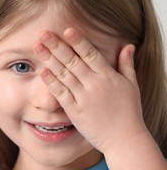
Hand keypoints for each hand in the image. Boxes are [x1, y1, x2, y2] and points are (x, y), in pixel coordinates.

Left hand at [33, 28, 147, 152]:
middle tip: (44, 33)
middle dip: (57, 46)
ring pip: (64, 74)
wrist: (124, 139)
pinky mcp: (75, 111)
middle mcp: (95, 84)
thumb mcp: (132, 85)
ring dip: (50, 60)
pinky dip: (51, 82)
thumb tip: (129, 45)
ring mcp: (84, 98)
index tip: (66, 30)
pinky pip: (61, 94)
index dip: (78, 41)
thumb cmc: (129, 113)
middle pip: (73, 61)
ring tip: (38, 47)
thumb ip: (127, 64)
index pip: (91, 54)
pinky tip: (42, 72)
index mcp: (108, 76)